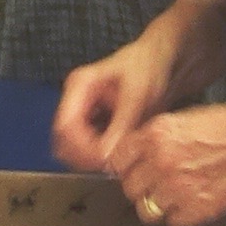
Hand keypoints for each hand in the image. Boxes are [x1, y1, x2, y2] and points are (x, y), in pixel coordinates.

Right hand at [55, 32, 185, 172]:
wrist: (161, 59)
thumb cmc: (148, 67)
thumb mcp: (137, 95)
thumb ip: (121, 125)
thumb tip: (107, 157)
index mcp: (79, 85)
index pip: (65, 126)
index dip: (80, 148)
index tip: (103, 160)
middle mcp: (76, 100)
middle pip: (63, 140)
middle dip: (83, 157)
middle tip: (110, 166)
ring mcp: (83, 112)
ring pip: (72, 147)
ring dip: (90, 159)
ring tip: (116, 163)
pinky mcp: (94, 122)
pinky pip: (87, 146)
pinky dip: (99, 155)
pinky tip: (119, 157)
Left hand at [110, 103, 225, 225]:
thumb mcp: (189, 118)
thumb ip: (161, 135)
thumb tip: (144, 149)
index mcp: (157, 135)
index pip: (118, 158)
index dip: (125, 166)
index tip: (130, 170)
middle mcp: (160, 161)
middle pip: (129, 187)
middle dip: (141, 187)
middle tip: (155, 185)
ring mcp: (175, 188)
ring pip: (147, 209)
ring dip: (158, 205)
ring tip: (173, 198)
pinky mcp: (193, 209)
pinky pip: (172, 222)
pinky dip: (180, 217)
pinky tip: (191, 205)